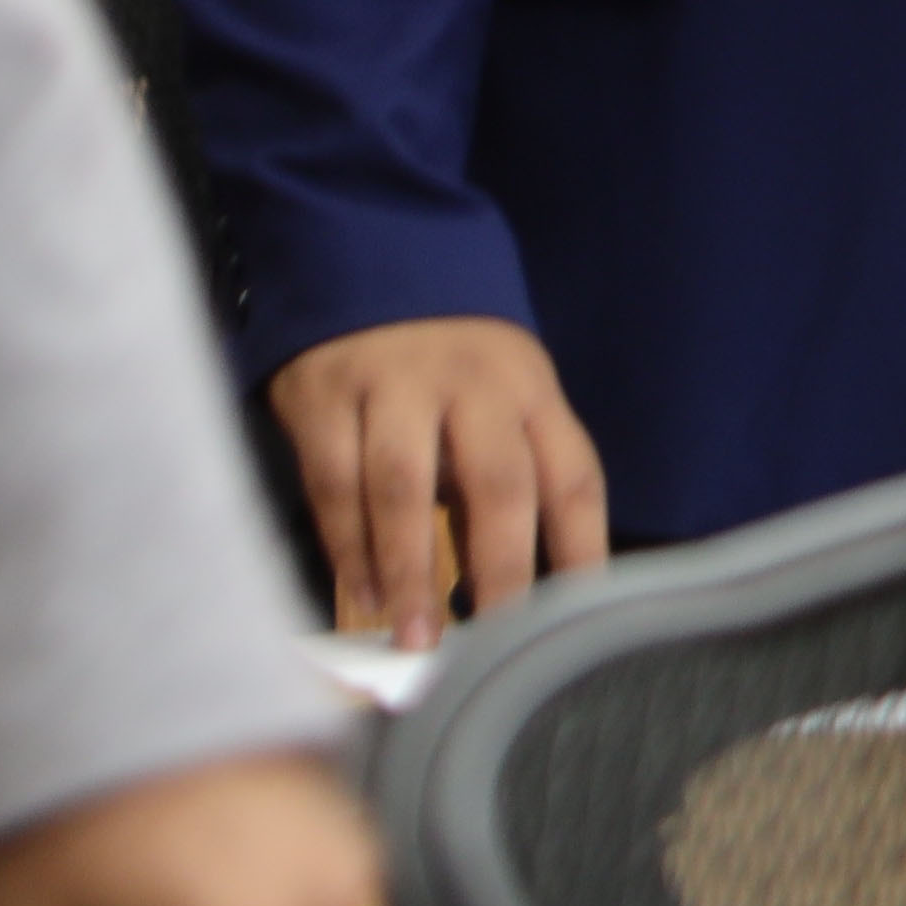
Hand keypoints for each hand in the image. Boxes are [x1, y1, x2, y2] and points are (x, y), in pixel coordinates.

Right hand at [265, 315, 608, 649]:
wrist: (368, 263)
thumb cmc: (449, 361)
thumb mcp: (500, 397)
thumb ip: (510, 478)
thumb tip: (516, 591)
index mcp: (530, 389)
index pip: (571, 476)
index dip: (581, 550)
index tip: (576, 621)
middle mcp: (471, 383)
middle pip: (496, 483)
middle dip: (499, 571)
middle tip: (491, 642)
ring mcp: (394, 384)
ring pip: (405, 488)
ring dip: (411, 572)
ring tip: (416, 637)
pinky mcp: (325, 395)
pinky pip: (335, 482)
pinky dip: (348, 546)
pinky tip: (363, 593)